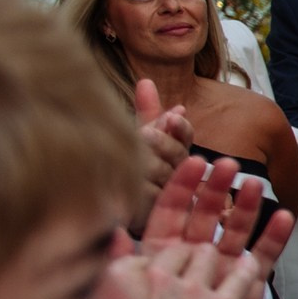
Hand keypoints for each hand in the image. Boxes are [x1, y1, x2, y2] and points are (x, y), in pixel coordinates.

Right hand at [117, 156, 297, 298]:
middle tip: (229, 164)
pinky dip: (270, 242)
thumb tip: (111, 233)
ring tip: (257, 184)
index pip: (166, 219)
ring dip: (245, 210)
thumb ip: (118, 265)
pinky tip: (282, 219)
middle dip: (215, 193)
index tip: (194, 163)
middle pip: (201, 227)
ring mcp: (207, 289)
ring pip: (229, 242)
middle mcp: (176, 274)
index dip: (182, 189)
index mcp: (145, 269)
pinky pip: (255, 267)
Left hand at [130, 77, 193, 210]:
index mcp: (176, 154)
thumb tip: (145, 81)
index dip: (180, 128)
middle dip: (162, 143)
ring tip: (138, 155)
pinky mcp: (155, 217)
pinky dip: (140, 191)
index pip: (183, 137)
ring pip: (166, 177)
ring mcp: (172, 199)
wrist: (114, 209)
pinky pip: (150, 201)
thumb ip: (146, 113)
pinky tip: (127, 181)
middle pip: (176, 156)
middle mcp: (179, 175)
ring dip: (152, 165)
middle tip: (147, 134)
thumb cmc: (132, 169)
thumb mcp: (140, 138)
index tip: (174, 115)